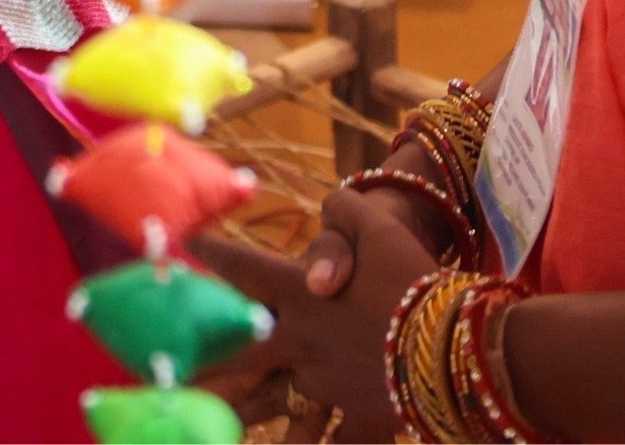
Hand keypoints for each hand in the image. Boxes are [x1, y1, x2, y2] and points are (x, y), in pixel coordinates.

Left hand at [193, 188, 445, 435]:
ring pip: (273, 406)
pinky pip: (331, 440)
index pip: (243, 266)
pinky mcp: (356, 416)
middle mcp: (300, 340)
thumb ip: (347, 211)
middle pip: (238, 352)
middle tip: (167, 370)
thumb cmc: (414, 275)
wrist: (458, 341)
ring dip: (242, 416)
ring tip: (211, 429)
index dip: (210, 253)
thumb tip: (328, 202)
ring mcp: (324, 384)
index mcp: (299, 291)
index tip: (182, 245)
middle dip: (202, 360)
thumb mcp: (378, 228)